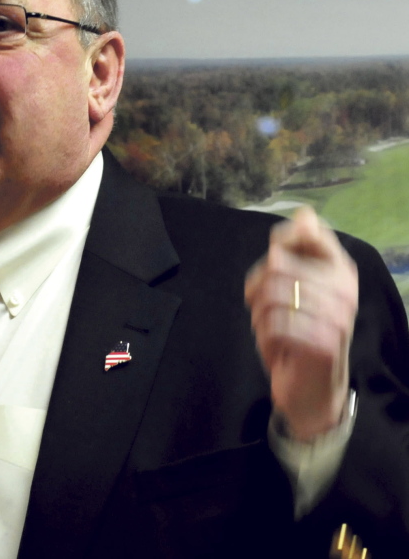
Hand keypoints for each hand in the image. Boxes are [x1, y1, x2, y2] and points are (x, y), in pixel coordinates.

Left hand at [245, 207, 357, 441]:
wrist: (312, 388)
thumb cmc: (300, 331)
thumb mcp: (297, 287)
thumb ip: (296, 250)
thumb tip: (304, 213)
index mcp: (340, 271)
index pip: (308, 234)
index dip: (281, 244)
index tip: (272, 266)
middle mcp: (345, 290)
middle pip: (277, 265)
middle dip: (257, 287)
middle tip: (260, 307)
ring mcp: (337, 318)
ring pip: (272, 295)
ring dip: (258, 315)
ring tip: (268, 327)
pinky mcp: (323, 344)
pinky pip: (275, 326)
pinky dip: (264, 336)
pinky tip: (274, 345)